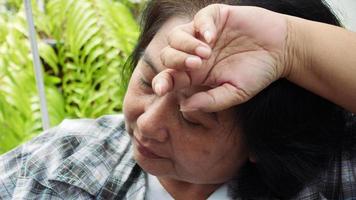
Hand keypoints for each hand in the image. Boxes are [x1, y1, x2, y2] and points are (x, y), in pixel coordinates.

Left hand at [153, 4, 290, 111]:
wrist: (281, 50)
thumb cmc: (257, 74)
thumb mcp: (234, 93)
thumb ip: (209, 101)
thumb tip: (183, 106)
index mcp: (196, 75)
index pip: (170, 77)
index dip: (162, 82)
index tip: (161, 89)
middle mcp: (194, 54)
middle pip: (168, 55)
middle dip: (176, 61)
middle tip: (196, 65)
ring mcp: (202, 35)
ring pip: (176, 36)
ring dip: (186, 44)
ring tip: (206, 53)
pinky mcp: (215, 17)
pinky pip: (199, 19)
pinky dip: (203, 27)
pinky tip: (214, 37)